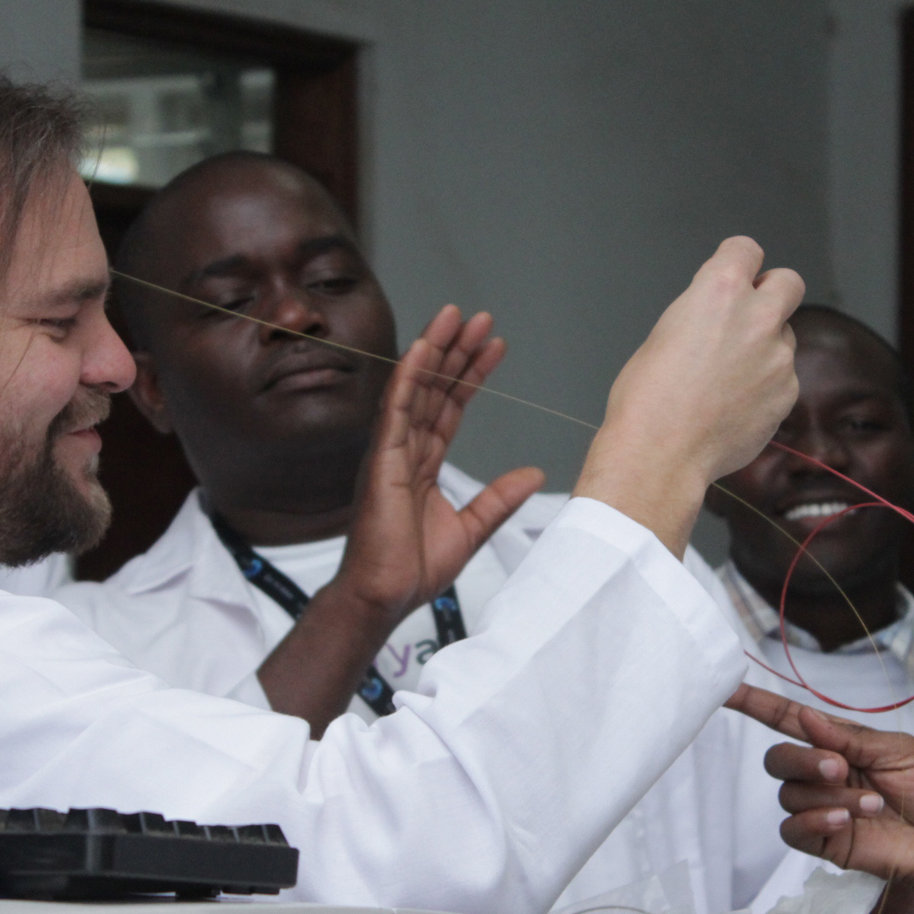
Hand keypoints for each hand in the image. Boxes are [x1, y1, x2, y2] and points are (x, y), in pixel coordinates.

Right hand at [335, 304, 542, 620]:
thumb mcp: (471, 529)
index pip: (450, 409)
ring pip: (415, 390)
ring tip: (455, 317)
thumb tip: (533, 474)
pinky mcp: (380, 461)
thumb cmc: (412, 569)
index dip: (472, 377)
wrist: (385, 596)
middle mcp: (404, 452)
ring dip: (435, 351)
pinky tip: (422, 349)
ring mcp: (390, 453)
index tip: (494, 348)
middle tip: (480, 319)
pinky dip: (408, 378)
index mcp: (423, 465)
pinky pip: (395, 411)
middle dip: (457, 352)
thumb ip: (499, 499)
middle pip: (434, 390)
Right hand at [576, 238, 803, 554]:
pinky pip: (782, 379)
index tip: (736, 274)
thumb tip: (718, 320)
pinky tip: (733, 407)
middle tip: (750, 315)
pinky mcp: (786, 395)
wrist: (660, 454)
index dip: (738, 261)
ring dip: (765, 348)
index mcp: (720, 291)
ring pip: (785, 337)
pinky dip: (765, 388)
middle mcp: (757, 317)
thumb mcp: (664, 334)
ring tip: (726, 380)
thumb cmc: (647, 399)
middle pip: (789, 282)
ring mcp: (778, 358)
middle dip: (773, 292)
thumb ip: (702, 314)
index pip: (746, 249)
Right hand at [726, 685, 913, 912]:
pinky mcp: (824, 842)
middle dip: (803, 759)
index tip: (726, 690)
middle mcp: (824, 776)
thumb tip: (803, 716)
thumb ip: (848, 736)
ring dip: (827, 795)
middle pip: (777, 759)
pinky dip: (814, 819)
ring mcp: (822, 809)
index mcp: (840, 745)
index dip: (755, 705)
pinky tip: (843, 820)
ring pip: (788, 794)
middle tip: (841, 768)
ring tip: (870, 804)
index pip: (787, 721)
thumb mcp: (899, 749)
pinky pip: (792, 828)